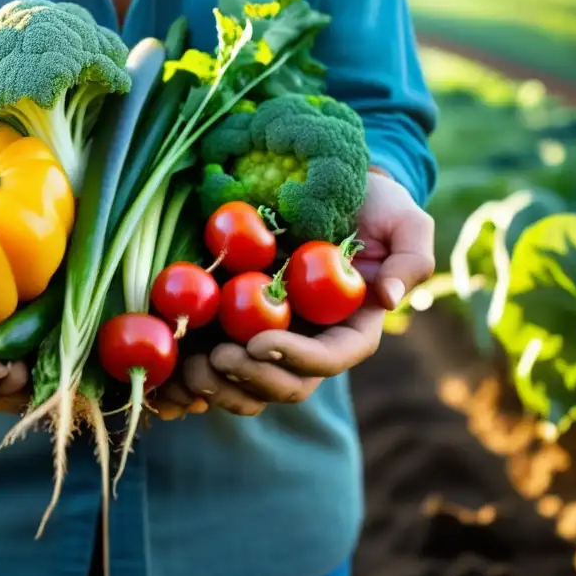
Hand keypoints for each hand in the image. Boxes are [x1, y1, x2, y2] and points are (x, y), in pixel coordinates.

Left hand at [152, 169, 434, 417]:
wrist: (329, 188)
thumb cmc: (375, 205)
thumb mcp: (405, 222)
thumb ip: (410, 258)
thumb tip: (387, 297)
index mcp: (350, 330)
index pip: (328, 360)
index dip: (296, 359)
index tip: (259, 341)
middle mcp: (309, 343)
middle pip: (284, 385)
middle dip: (249, 380)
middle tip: (217, 357)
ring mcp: (271, 339)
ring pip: (246, 386)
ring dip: (216, 387)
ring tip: (189, 366)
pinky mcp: (235, 329)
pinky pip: (213, 366)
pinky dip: (188, 381)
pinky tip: (164, 380)